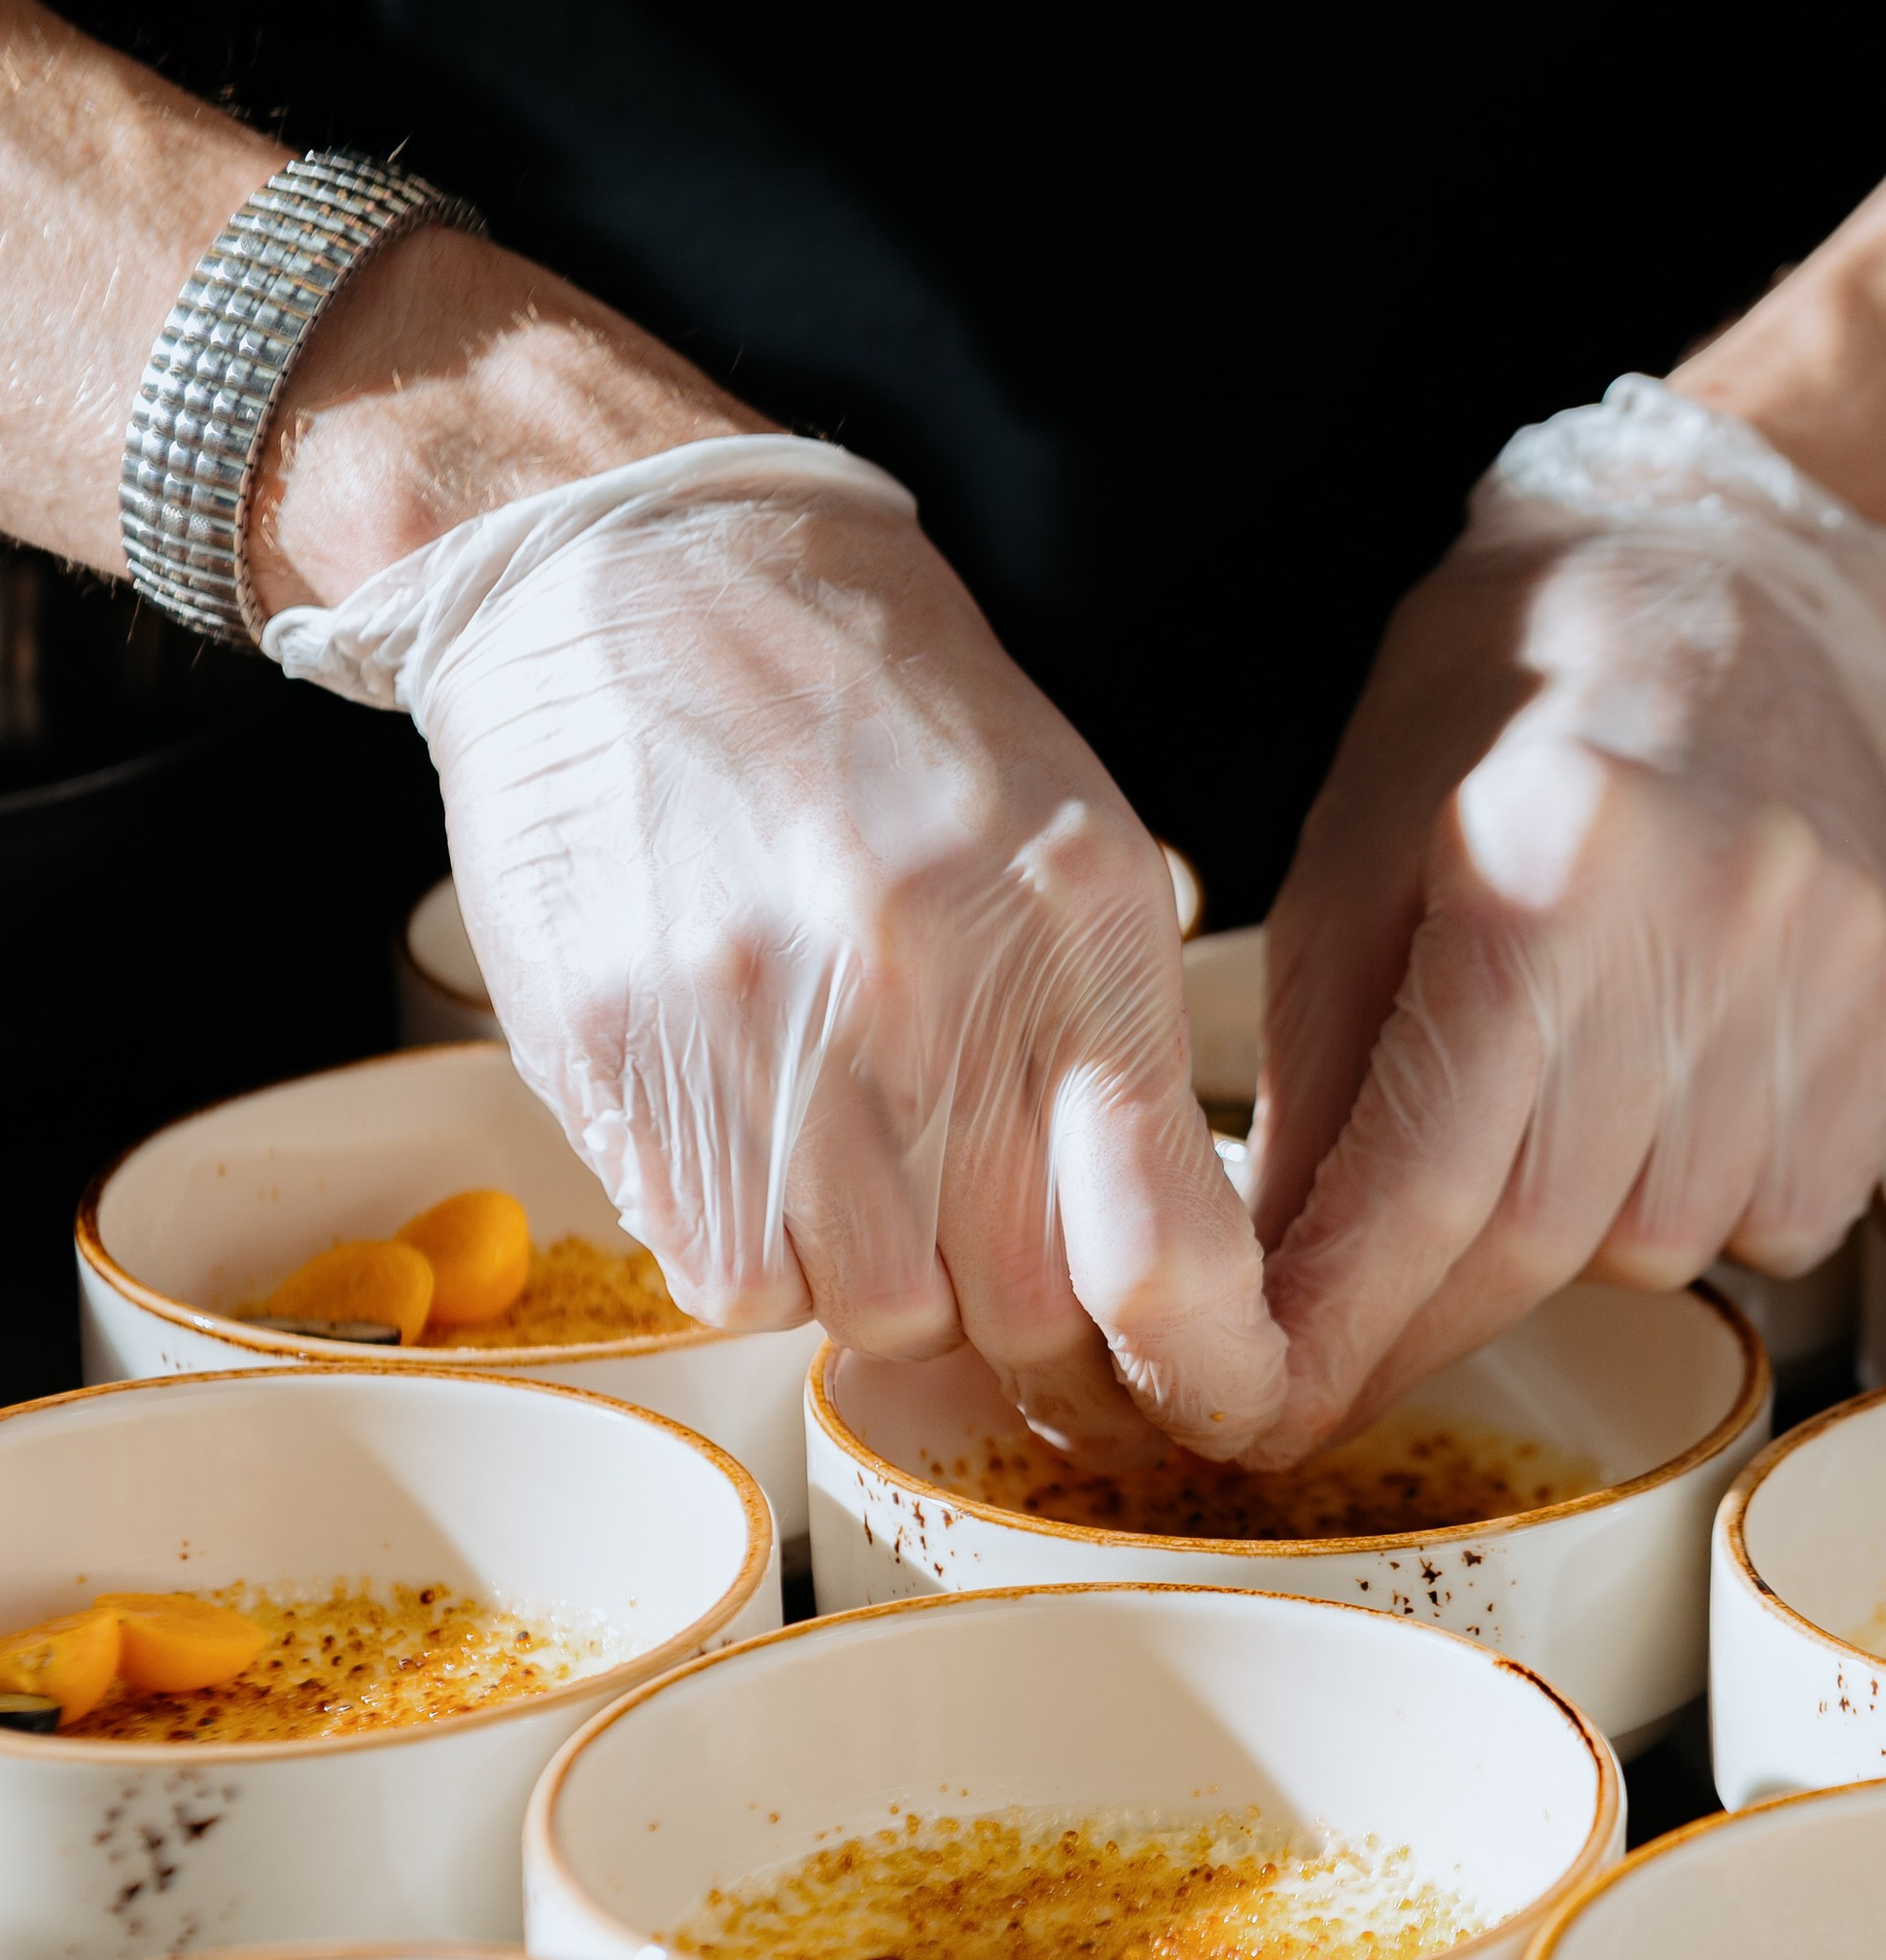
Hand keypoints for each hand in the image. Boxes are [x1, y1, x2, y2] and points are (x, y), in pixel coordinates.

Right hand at [268, 431, 1283, 1460]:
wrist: (635, 566)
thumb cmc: (865, 713)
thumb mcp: (1056, 830)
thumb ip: (1108, 1042)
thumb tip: (1153, 1268)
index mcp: (1077, 916)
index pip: (1164, 1240)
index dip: (1189, 1363)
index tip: (1191, 1393)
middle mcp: (931, 975)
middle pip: (1016, 1309)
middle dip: (1021, 1336)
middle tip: (996, 1285)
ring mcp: (765, 1016)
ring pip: (868, 1311)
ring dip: (879, 1291)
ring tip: (859, 1182)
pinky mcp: (621, 1045)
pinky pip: (725, 1271)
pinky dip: (757, 1260)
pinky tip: (757, 1160)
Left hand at [1243, 380, 1885, 1462]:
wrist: (1711, 593)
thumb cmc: (1492, 727)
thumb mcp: (1350, 875)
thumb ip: (1311, 1101)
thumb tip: (1257, 1317)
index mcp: (1547, 859)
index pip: (1433, 1175)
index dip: (1341, 1325)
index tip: (1268, 1415)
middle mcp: (1712, 908)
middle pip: (1552, 1233)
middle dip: (1428, 1320)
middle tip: (1351, 1351)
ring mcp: (1835, 961)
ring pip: (1671, 1240)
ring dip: (1569, 1246)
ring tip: (1530, 1135)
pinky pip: (1791, 1212)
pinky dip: (1703, 1212)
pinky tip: (1658, 1109)